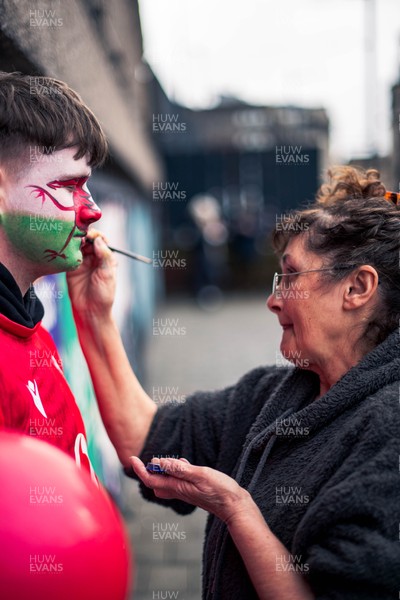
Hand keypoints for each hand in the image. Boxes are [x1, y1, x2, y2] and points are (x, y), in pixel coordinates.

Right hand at [67, 230, 116, 320]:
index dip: (96, 235)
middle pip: (88, 240)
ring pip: (77, 245)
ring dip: (73, 241)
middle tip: (78, 236)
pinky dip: (65, 250)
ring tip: (70, 240)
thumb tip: (99, 240)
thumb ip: (104, 256)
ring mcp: (82, 262)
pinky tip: (63, 248)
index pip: (101, 240)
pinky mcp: (70, 268)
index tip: (90, 234)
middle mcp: (94, 257)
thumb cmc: (103, 295)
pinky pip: (67, 255)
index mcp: (106, 258)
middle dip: (83, 235)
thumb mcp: (107, 275)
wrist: (90, 311)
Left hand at [130, 456, 251, 522]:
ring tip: (165, 459)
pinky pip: (178, 481)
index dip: (140, 469)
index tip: (132, 458)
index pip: (151, 479)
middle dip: (148, 471)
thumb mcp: (199, 475)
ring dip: (162, 470)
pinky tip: (183, 464)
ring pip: (166, 482)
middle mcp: (179, 491)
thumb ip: (178, 469)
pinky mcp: (194, 491)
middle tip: (148, 459)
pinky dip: (175, 471)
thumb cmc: (219, 490)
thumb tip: (158, 462)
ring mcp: (186, 492)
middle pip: (155, 483)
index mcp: (177, 487)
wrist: (235, 506)